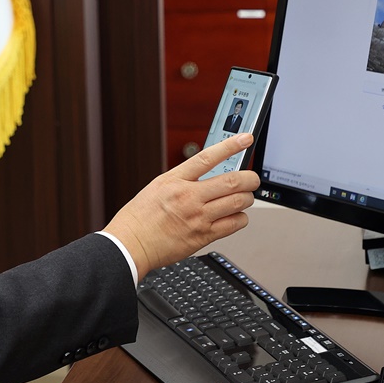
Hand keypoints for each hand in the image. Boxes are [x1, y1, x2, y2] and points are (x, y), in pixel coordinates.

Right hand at [103, 133, 260, 279]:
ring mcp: (197, 217)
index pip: (208, 157)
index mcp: (175, 180)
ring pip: (238, 202)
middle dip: (250, 178)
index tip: (246, 139)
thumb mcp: (159, 186)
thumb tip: (209, 174)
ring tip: (245, 198)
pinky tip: (236, 216)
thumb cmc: (141, 216)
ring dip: (247, 199)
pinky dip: (241, 218)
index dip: (231, 145)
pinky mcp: (203, 236)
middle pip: (232, 181)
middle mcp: (188, 196)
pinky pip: (233, 224)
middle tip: (253, 178)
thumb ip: (183, 179)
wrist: (131, 243)